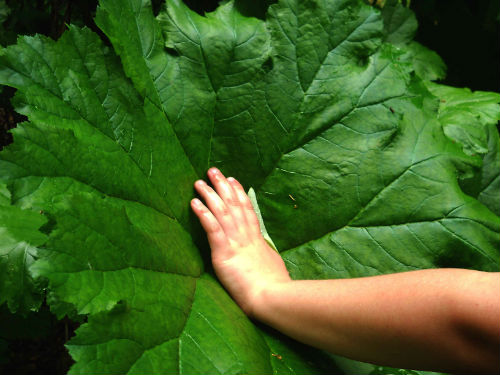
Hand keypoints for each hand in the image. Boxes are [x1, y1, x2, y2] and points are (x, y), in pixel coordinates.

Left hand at [191, 168, 290, 315]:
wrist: (272, 298)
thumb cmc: (275, 289)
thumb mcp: (273, 267)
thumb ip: (265, 258)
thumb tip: (266, 257)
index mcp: (257, 240)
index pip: (247, 211)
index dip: (239, 194)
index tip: (233, 179)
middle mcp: (246, 237)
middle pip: (233, 205)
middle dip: (222, 186)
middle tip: (213, 170)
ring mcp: (235, 243)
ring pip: (221, 212)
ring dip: (209, 195)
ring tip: (199, 181)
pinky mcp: (224, 253)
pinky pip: (212, 228)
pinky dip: (203, 214)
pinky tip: (194, 202)